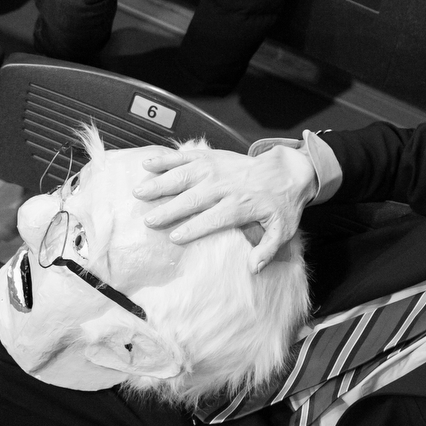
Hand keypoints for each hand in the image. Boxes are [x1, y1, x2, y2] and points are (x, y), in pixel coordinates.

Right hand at [134, 145, 316, 272]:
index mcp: (240, 205)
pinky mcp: (209, 157)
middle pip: (192, 199)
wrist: (285, 171)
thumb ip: (268, 249)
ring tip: (140, 193)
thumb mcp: (282, 229)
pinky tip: (147, 165)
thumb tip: (253, 268)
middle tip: (149, 220)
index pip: (213, 218)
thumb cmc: (279, 204)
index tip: (174, 237)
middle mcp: (224, 186)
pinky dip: (164, 159)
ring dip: (160, 185)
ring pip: (183, 176)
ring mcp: (214, 169)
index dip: (193, 228)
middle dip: (169, 210)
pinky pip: (183, 157)